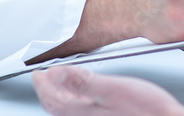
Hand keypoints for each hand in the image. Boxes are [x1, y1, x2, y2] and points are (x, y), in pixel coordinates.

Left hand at [33, 66, 183, 115]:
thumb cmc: (146, 109)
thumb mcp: (113, 89)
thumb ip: (82, 81)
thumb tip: (55, 74)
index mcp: (85, 111)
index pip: (53, 99)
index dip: (42, 85)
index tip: (37, 72)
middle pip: (59, 106)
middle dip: (49, 90)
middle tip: (44, 77)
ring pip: (71, 109)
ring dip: (63, 94)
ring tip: (61, 81)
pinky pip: (84, 110)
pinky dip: (78, 99)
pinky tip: (88, 93)